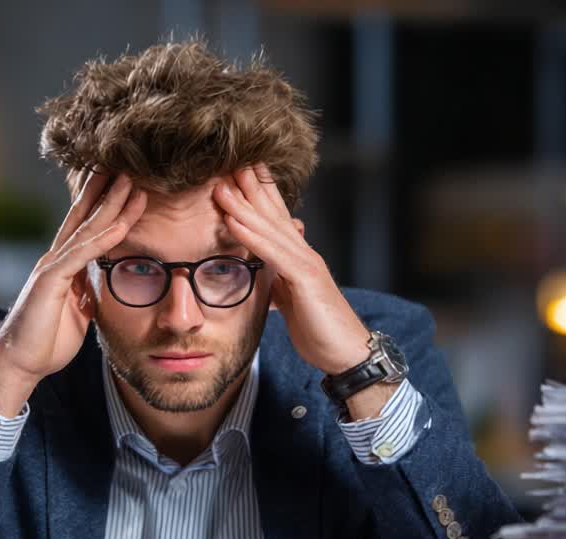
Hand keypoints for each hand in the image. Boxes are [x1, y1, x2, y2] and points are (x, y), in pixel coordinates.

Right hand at [0, 171, 147, 415]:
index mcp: (62, 264)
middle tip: (129, 164)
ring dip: (111, 204)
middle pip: (86, 215)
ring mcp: (52, 266)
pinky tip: (121, 223)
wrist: (19, 362)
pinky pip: (82, 254)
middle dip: (108, 189)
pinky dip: (104, 237)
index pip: (86, 225)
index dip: (104, 201)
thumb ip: (87, 290)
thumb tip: (100, 281)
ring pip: (87, 228)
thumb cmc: (46, 339)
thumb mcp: (77, 310)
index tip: (123, 180)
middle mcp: (56, 258)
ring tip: (131, 181)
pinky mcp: (51, 280)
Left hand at [213, 164, 370, 376]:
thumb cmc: (319, 328)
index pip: (276, 218)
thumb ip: (278, 280)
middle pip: (273, 212)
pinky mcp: (305, 279)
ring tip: (220, 183)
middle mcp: (303, 253)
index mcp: (298, 257)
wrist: (346, 353)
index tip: (236, 171)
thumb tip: (262, 271)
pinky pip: (272, 253)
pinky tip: (232, 220)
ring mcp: (306, 263)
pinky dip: (251, 234)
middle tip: (227, 158)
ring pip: (269, 227)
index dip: (257, 193)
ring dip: (242, 204)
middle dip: (250, 185)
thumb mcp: (291, 300)